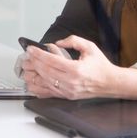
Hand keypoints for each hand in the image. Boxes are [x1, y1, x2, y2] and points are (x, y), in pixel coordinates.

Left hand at [20, 35, 136, 99]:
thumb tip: (58, 42)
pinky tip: (31, 82)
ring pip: (44, 83)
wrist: (110, 83)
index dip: (39, 54)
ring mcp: (68, 91)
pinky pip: (48, 93)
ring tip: (26, 67)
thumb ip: (73, 40)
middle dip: (33, 63)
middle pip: (45, 72)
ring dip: (33, 75)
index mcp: (76, 69)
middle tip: (26, 56)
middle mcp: (71, 82)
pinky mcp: (67, 96)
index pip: (51, 61)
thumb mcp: (89, 47)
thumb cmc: (100, 65)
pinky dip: (38, 88)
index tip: (31, 49)